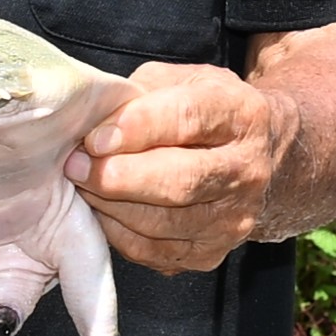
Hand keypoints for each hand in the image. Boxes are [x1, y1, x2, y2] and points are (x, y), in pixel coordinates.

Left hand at [74, 62, 302, 274]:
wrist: (259, 158)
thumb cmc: (208, 112)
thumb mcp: (184, 82)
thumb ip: (142, 95)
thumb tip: (94, 123)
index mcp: (242, 116)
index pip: (190, 119)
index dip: (138, 128)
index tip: (94, 137)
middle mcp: (247, 171)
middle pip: (180, 181)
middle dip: (118, 176)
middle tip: (76, 165)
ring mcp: (233, 219)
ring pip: (163, 222)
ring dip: (111, 205)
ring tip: (82, 183)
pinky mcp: (211, 253)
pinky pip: (153, 251)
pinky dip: (118, 232)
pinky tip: (103, 208)